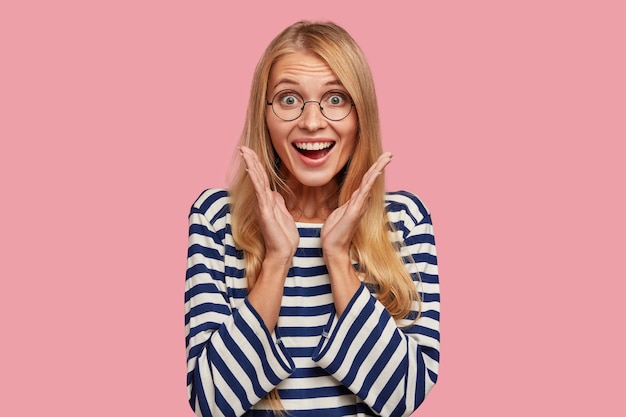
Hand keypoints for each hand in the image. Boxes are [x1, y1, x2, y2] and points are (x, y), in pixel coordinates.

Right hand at [240, 146, 298, 261]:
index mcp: (268, 201)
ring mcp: (262, 206)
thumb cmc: (284, 237)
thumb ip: (277, 203)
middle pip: (256, 176)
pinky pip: (260, 193)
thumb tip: (274, 193)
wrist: (283, 253)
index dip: (257, 165)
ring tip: (245, 152)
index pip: (262, 178)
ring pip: (256, 182)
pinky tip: (252, 170)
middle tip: (243, 147)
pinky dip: (256, 181)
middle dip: (250, 160)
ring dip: (251, 166)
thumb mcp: (283, 215)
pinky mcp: (265, 212)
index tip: (251, 152)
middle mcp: (262, 202)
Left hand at [321, 152, 392, 255]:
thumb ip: (346, 204)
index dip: (373, 169)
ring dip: (378, 168)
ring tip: (388, 157)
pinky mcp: (355, 210)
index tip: (381, 159)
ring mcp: (359, 205)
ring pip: (370, 182)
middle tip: (390, 154)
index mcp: (356, 201)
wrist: (333, 247)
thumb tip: (352, 199)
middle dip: (380, 165)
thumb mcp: (338, 213)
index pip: (366, 182)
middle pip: (371, 179)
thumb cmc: (334, 232)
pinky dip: (370, 180)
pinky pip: (364, 191)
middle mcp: (360, 202)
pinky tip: (376, 170)